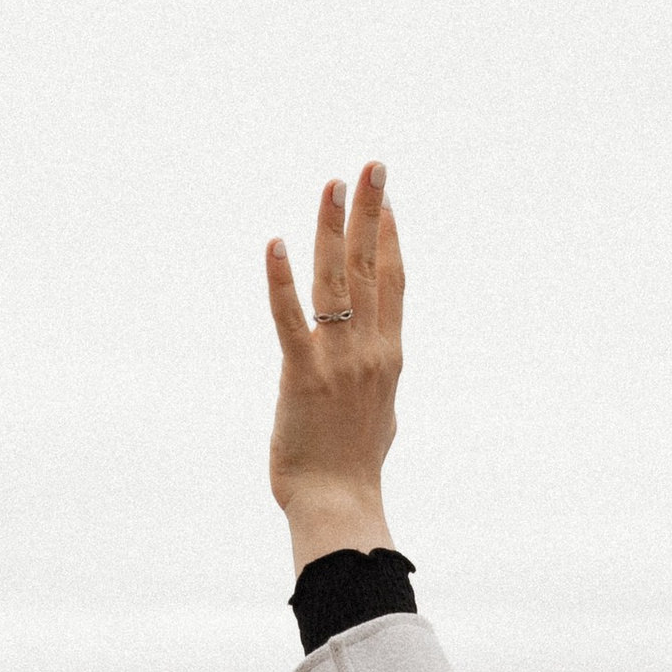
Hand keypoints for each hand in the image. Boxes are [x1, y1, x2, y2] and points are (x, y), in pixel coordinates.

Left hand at [265, 161, 404, 572]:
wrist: (339, 504)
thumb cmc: (354, 469)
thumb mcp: (380, 415)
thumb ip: (377, 381)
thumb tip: (379, 371)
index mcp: (390, 357)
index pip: (394, 283)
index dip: (390, 238)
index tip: (387, 200)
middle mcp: (370, 350)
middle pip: (372, 268)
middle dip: (372, 212)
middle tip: (373, 166)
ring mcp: (338, 361)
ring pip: (336, 282)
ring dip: (333, 229)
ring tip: (333, 185)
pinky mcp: (302, 375)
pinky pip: (290, 320)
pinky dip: (282, 281)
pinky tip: (277, 244)